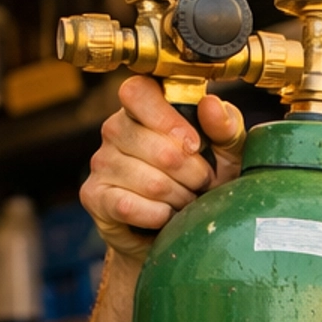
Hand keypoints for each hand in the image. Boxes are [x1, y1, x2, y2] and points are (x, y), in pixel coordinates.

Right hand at [80, 76, 245, 260]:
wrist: (179, 229)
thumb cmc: (204, 181)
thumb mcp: (226, 152)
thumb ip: (225, 126)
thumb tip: (210, 105)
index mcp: (144, 107)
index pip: (138, 92)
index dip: (169, 121)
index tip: (195, 144)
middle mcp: (115, 129)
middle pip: (157, 147)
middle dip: (192, 173)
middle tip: (201, 184)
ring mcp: (101, 162)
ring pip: (150, 181)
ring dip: (179, 197)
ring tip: (185, 201)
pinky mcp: (94, 195)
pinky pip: (129, 206)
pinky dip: (158, 216)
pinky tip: (165, 216)